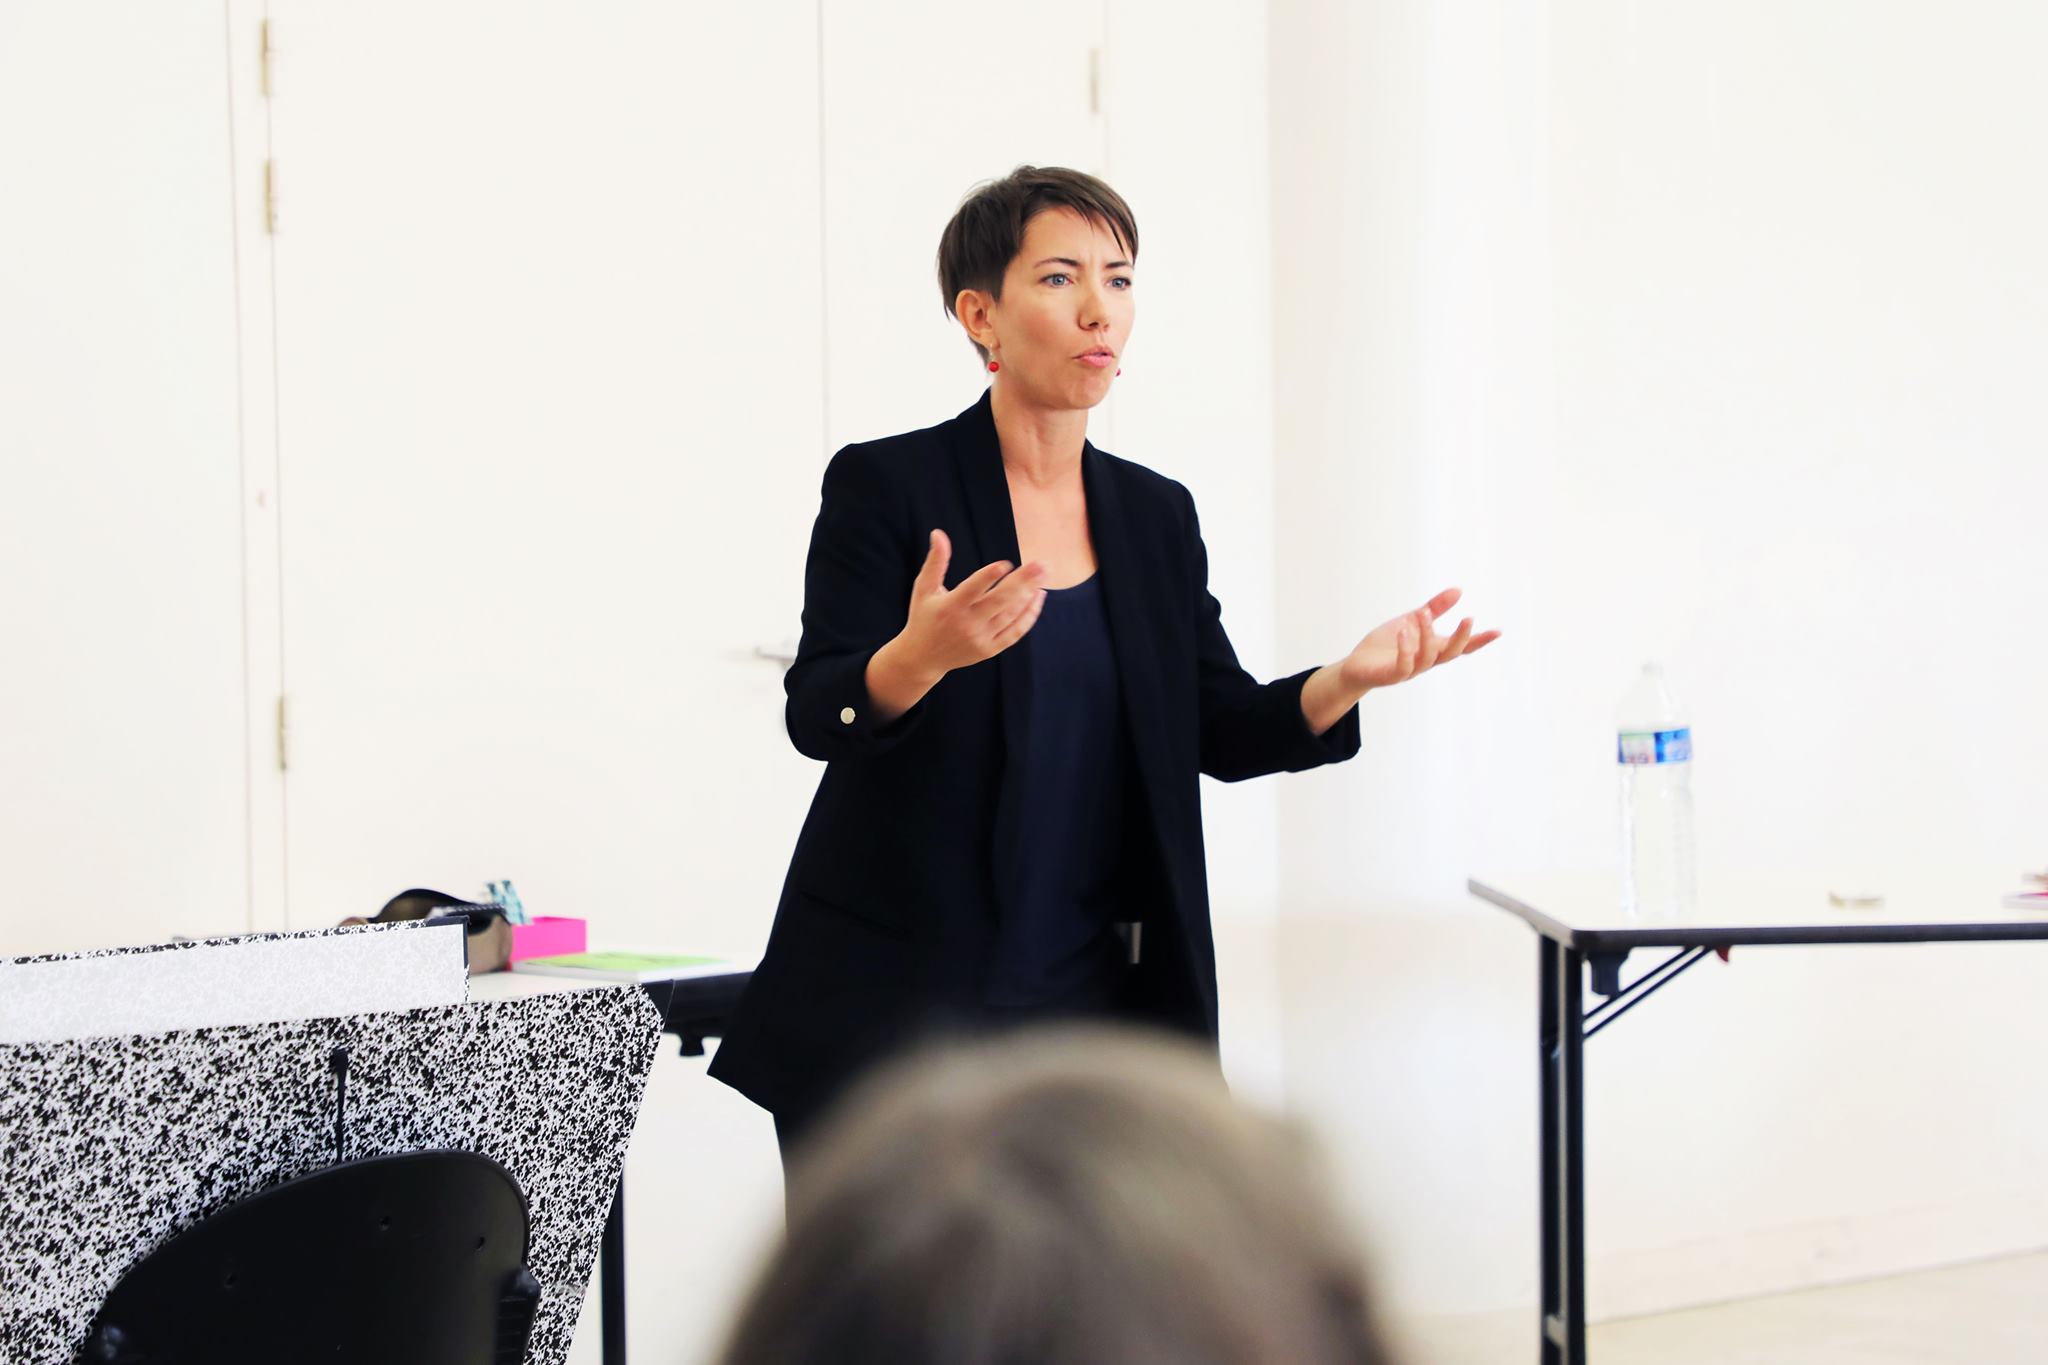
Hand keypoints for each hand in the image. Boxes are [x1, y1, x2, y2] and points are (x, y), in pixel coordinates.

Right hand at [896, 529, 1048, 679]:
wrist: (923, 658)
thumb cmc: (924, 616)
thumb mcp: (924, 589)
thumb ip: (936, 562)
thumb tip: (938, 533)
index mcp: (950, 606)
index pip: (972, 589)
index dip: (988, 576)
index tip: (1006, 563)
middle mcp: (967, 624)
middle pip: (999, 601)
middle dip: (1022, 582)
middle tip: (1040, 564)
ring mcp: (980, 639)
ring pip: (1010, 615)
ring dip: (1029, 594)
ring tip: (1043, 574)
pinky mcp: (990, 649)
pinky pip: (1015, 631)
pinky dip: (1029, 615)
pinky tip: (1038, 596)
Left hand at [1336, 586, 1499, 693]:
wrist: (1357, 667)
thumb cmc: (1386, 646)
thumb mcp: (1412, 621)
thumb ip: (1434, 609)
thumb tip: (1459, 590)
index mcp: (1433, 649)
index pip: (1461, 646)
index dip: (1480, 640)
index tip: (1498, 630)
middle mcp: (1426, 661)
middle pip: (1451, 653)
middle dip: (1462, 637)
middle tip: (1469, 618)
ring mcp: (1410, 670)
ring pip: (1428, 657)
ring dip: (1427, 635)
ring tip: (1423, 614)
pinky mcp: (1391, 675)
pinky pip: (1403, 665)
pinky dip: (1405, 649)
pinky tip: (1404, 632)